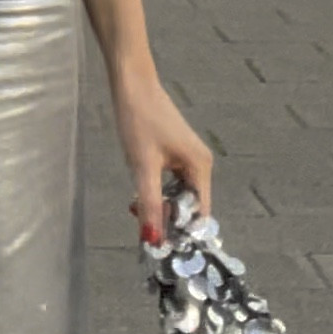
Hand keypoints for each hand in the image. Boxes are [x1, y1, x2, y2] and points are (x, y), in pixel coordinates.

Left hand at [113, 68, 211, 240]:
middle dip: (168, 220)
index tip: (164, 248)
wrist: (132, 85)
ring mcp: (188, 158)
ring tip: (137, 214)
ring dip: (160, 206)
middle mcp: (200, 164)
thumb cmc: (140, 120)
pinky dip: (156, 192)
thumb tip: (152, 238)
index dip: (183, 233)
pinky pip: (170, 183)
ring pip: (177, 195)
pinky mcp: (175, 153)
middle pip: (189, 206)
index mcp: (200, 167)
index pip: (200, 214)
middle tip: (144, 233)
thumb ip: (148, 204)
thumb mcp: (142, 166)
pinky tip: (138, 196)